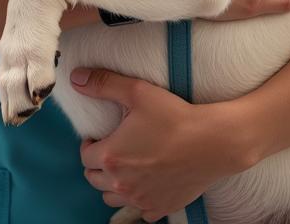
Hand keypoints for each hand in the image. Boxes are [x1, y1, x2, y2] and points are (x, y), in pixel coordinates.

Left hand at [71, 68, 245, 221]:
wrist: (214, 142)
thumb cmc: (174, 117)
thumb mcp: (136, 91)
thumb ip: (103, 84)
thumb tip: (76, 78)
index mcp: (112, 157)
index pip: (84, 157)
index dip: (89, 145)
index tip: (99, 136)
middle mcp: (123, 184)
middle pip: (94, 180)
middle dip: (97, 164)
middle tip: (111, 149)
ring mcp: (143, 200)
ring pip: (112, 199)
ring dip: (112, 185)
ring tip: (124, 167)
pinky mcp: (163, 208)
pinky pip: (141, 213)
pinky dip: (138, 201)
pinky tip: (146, 185)